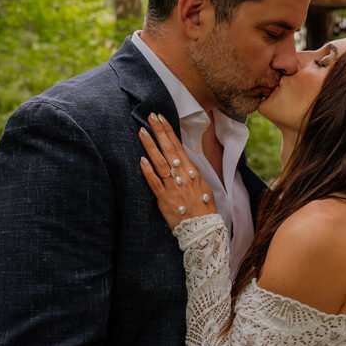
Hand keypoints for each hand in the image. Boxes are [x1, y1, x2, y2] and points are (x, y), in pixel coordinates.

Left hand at [139, 113, 217, 228]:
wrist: (204, 229)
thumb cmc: (202, 206)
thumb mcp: (201, 184)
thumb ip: (190, 171)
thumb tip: (180, 157)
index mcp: (192, 171)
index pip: (178, 146)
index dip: (168, 131)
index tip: (160, 118)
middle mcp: (183, 176)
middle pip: (169, 150)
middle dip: (159, 132)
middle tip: (151, 116)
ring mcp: (173, 187)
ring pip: (160, 163)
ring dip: (151, 146)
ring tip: (142, 132)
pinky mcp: (164, 200)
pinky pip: (155, 183)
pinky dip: (148, 171)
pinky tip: (141, 160)